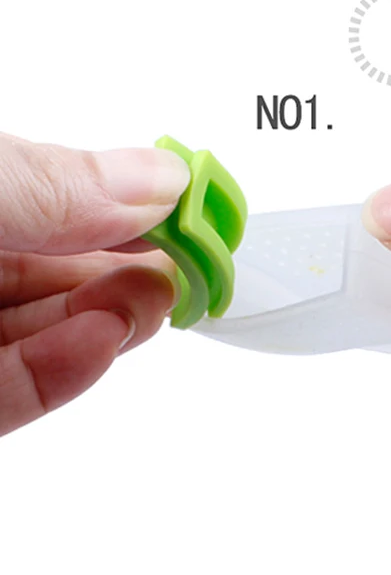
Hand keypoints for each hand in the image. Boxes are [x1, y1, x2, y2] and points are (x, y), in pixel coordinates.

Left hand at [0, 133, 188, 436]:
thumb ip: (49, 184)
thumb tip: (159, 179)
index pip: (48, 192)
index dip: (121, 197)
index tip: (189, 203)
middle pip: (50, 268)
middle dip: (123, 265)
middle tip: (187, 261)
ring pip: (38, 333)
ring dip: (105, 319)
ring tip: (154, 300)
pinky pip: (8, 395)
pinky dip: (59, 374)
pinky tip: (102, 342)